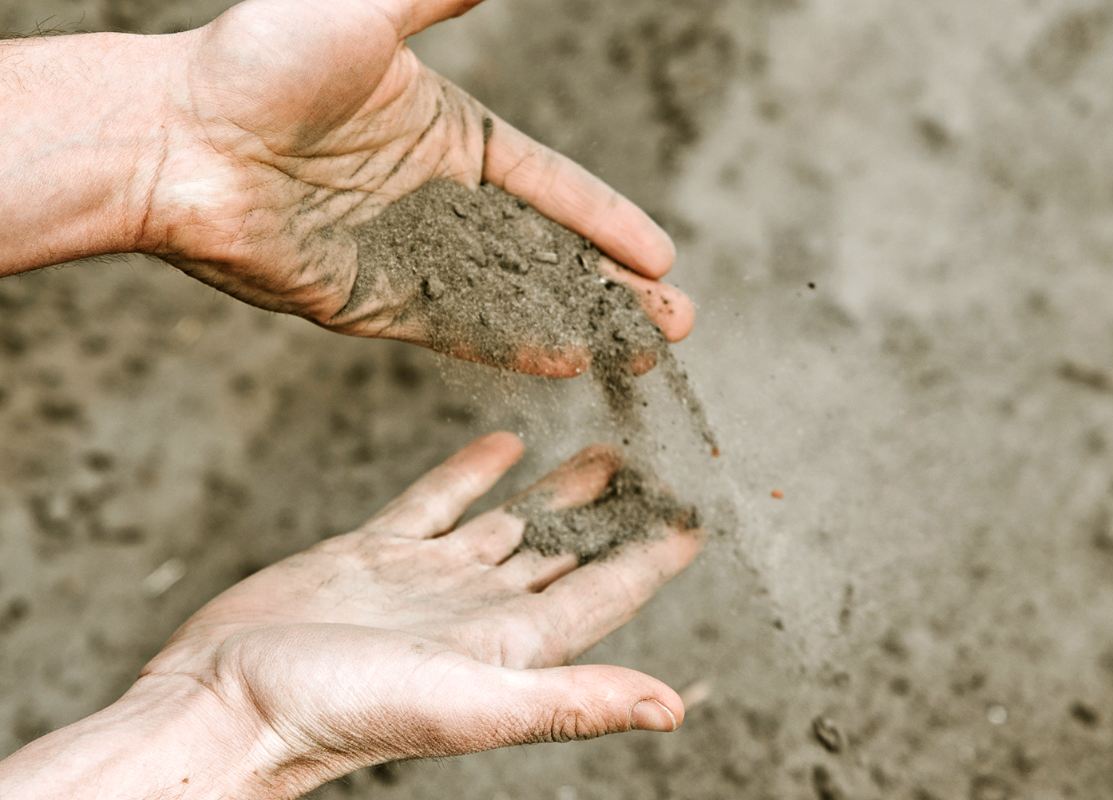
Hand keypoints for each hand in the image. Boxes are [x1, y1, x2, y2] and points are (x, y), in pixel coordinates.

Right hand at [130, 433, 697, 796]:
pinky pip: (440, 500)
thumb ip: (571, 700)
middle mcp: (480, 609)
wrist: (229, 698)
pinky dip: (474, 471)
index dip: (656, 556)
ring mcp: (429, 578)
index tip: (700, 514)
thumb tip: (672, 708)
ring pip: (512, 521)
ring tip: (605, 451)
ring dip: (560, 490)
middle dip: (619, 514)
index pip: (607, 592)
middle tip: (661, 465)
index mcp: (514, 645)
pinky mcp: (376, 551)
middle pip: (569, 551)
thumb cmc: (343, 713)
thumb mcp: (471, 703)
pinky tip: (507, 441)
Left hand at [138, 0, 693, 374]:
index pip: (550, 188)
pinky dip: (511, 346)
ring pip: (512, 298)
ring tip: (643, 352)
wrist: (171, 138)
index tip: (661, 255)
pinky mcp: (368, 305)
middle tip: (674, 323)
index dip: (607, 221)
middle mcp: (434, 201)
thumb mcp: (368, 10)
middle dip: (613, 289)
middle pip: (545, 253)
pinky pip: (456, 330)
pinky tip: (568, 361)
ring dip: (578, 325)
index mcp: (448, 136)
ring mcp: (404, 257)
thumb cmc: (259, 63)